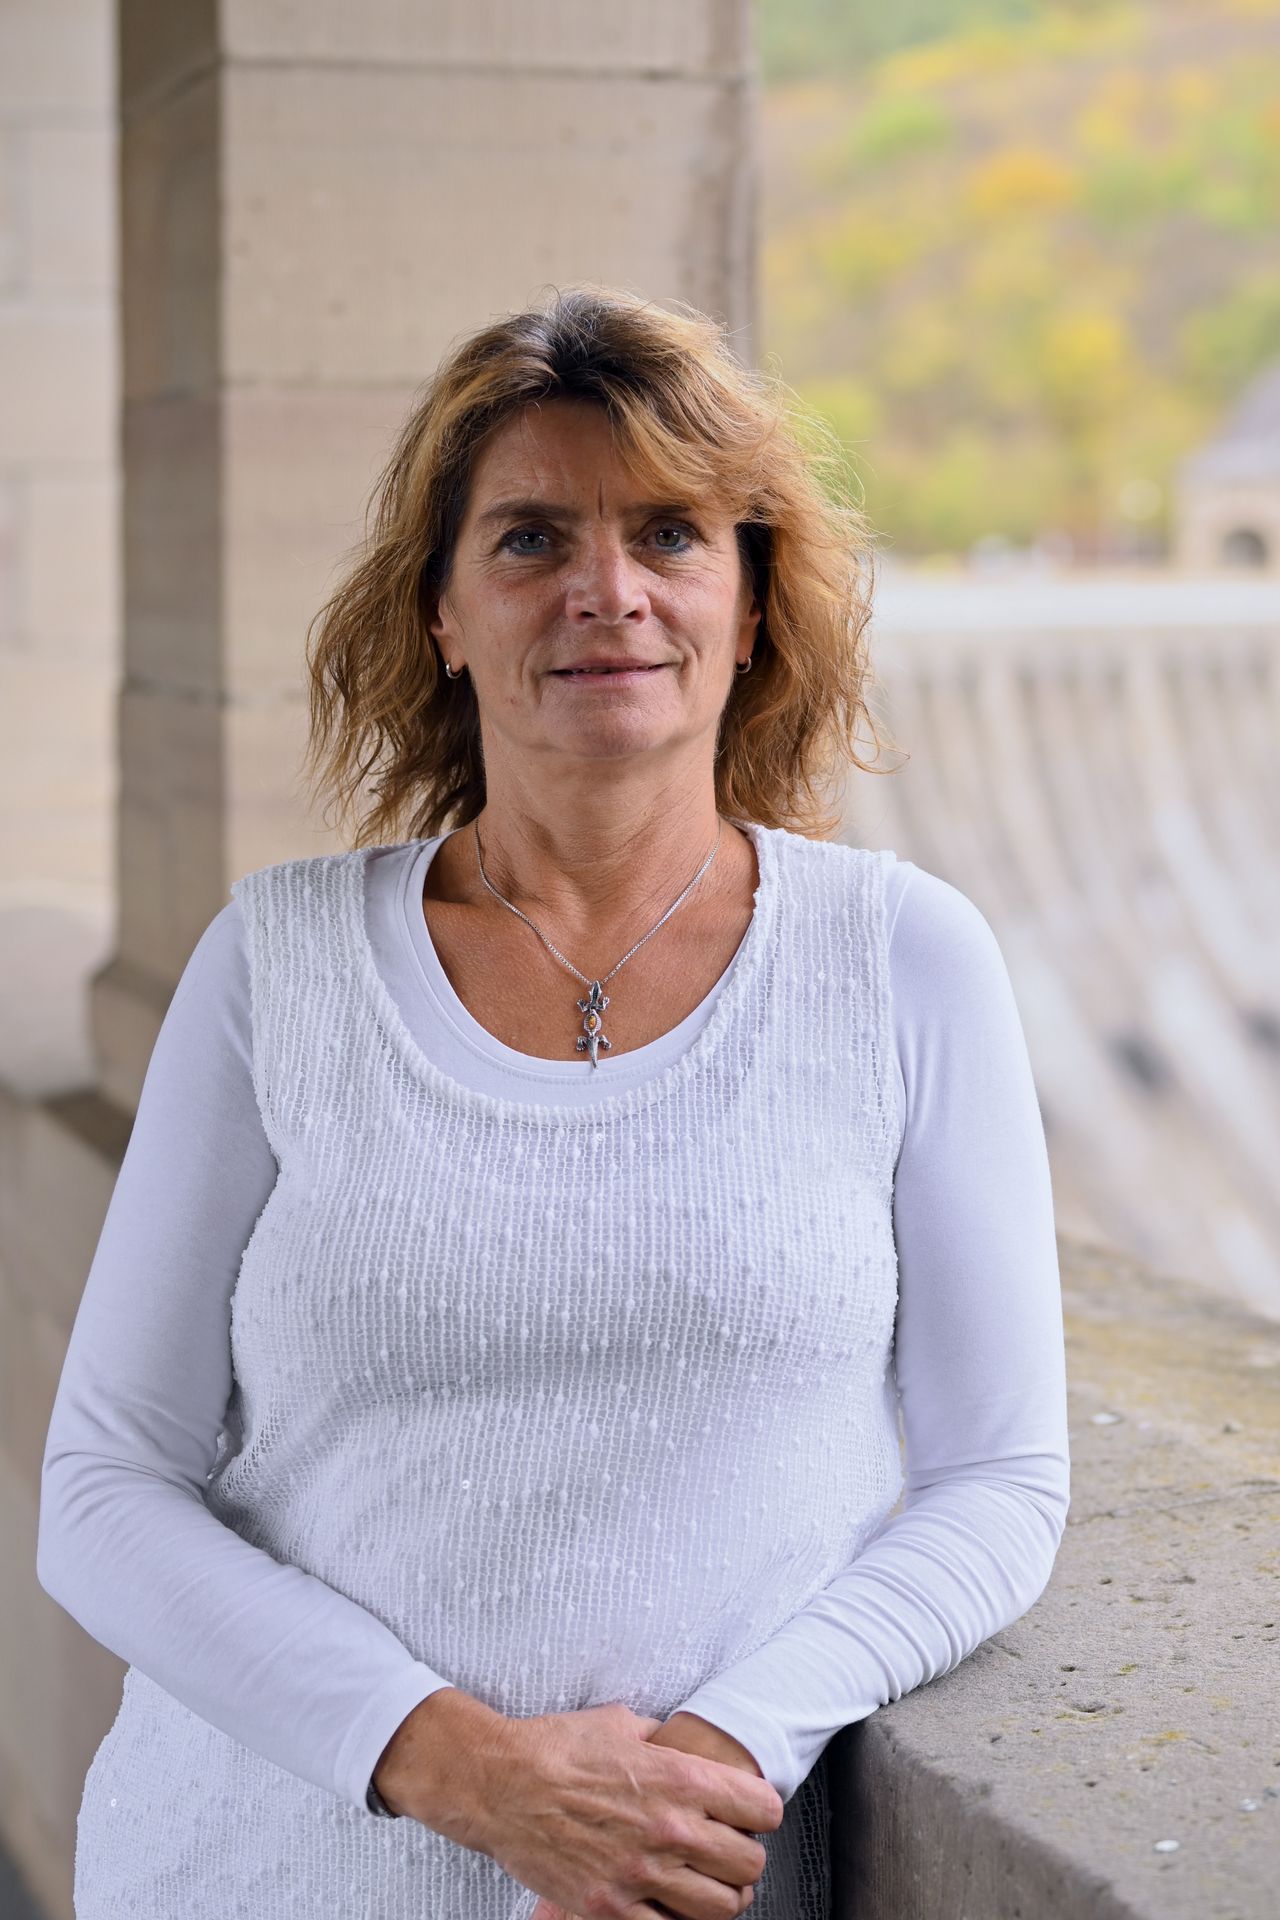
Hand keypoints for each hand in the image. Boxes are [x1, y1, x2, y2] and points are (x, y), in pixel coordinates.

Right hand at [527, 1710, 771, 1919]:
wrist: (499, 1783)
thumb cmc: (555, 1747)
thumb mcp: (623, 1724)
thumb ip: (665, 1742)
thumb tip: (685, 1749)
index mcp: (679, 1779)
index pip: (764, 1808)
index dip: (759, 1811)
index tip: (747, 1814)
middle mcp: (669, 1830)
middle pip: (749, 1864)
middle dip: (743, 1857)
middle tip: (725, 1852)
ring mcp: (640, 1875)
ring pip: (722, 1908)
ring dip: (718, 1896)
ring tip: (703, 1884)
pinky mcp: (609, 1909)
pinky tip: (665, 1905)